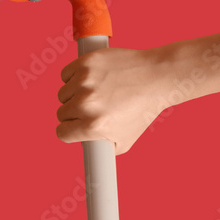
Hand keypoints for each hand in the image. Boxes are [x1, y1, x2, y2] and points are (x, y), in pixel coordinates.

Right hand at [56, 47, 173, 153]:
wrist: (159, 76)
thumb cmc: (143, 108)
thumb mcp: (126, 140)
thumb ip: (102, 150)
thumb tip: (89, 156)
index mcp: (94, 126)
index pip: (62, 133)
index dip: (70, 131)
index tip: (77, 126)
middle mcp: (87, 104)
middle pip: (61, 113)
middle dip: (73, 113)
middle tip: (92, 108)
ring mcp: (85, 81)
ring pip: (63, 94)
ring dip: (73, 94)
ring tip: (95, 92)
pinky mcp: (86, 63)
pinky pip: (66, 74)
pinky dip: (73, 76)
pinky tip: (90, 79)